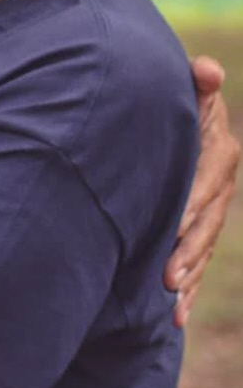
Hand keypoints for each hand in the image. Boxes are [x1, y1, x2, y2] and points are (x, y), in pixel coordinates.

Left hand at [165, 57, 238, 326]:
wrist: (170, 114)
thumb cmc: (175, 98)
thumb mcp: (189, 89)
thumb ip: (198, 82)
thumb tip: (208, 70)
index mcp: (220, 153)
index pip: (206, 183)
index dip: (191, 206)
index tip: (172, 227)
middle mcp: (221, 186)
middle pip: (207, 225)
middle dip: (188, 253)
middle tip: (167, 278)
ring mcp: (212, 211)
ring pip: (203, 251)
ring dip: (190, 279)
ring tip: (173, 306)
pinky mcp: (198, 229)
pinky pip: (197, 262)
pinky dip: (189, 290)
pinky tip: (176, 318)